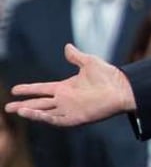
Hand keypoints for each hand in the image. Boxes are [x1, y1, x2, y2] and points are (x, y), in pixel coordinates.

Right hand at [4, 44, 135, 126]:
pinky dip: (42, 117)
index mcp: (66, 87)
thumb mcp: (89, 62)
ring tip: (16, 110)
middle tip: (7, 107)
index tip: (15, 89)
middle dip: (23, 104)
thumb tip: (67, 47)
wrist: (122, 89)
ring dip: (30, 111)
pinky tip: (31, 114)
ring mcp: (69, 109)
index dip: (29, 89)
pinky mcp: (75, 118)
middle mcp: (65, 99)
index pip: (42, 89)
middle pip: (39, 102)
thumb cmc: (109, 75)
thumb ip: (76, 57)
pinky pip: (55, 119)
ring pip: (44, 112)